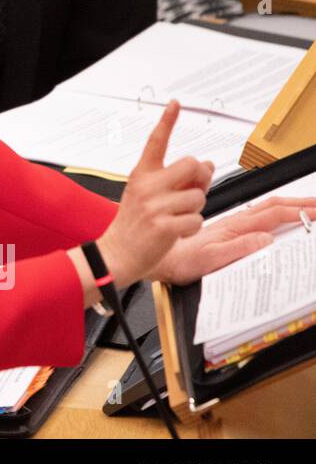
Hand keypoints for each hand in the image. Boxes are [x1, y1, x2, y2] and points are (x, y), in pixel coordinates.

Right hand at [96, 100, 211, 286]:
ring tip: (177, 219)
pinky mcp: (162, 226)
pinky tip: (176, 232)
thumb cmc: (136, 223)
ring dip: (195, 210)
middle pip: (191, 165)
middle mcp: (146, 186)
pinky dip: (192, 228)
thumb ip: (178, 180)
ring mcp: (154, 206)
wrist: (118, 253)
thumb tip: (207, 163)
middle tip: (189, 194)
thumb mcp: (150, 196)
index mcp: (142, 174)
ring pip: (198, 197)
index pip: (156, 142)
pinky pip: (195, 219)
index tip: (176, 104)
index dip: (167, 121)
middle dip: (199, 180)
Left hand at [153, 195, 315, 284]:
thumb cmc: (182, 260)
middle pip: (273, 205)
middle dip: (300, 202)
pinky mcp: (227, 230)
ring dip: (289, 204)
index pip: (274, 214)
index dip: (299, 211)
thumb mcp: (211, 259)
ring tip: (308, 204)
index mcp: (235, 227)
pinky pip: (256, 216)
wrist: (161, 259)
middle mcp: (235, 222)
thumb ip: (239, 248)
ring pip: (265, 208)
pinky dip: (274, 212)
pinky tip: (278, 214)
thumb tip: (266, 239)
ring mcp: (231, 225)